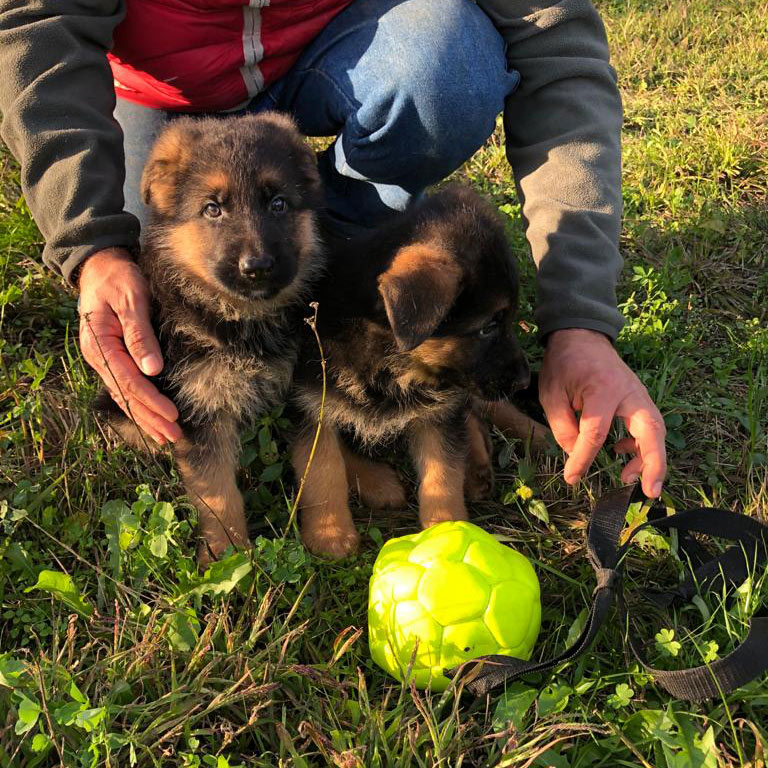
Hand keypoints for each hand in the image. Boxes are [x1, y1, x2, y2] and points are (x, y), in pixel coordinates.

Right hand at [78, 248, 180, 443]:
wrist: (102, 264)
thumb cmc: (119, 278)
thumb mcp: (131, 300)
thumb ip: (139, 334)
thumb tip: (152, 370)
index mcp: (100, 344)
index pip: (129, 381)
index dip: (151, 402)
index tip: (172, 417)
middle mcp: (99, 356)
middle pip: (126, 395)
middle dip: (150, 418)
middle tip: (173, 437)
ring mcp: (103, 358)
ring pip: (124, 394)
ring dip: (144, 417)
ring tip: (164, 436)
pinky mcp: (112, 356)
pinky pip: (124, 386)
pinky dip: (138, 403)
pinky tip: (150, 416)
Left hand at [539, 328, 665, 497]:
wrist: (581, 337)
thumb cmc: (564, 364)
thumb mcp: (552, 394)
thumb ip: (562, 427)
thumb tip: (575, 455)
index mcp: (603, 390)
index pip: (596, 433)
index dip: (584, 459)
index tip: (572, 477)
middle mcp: (628, 392)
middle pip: (650, 430)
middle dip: (653, 463)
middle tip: (650, 491)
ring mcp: (638, 394)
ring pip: (655, 430)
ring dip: (649, 458)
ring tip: (629, 479)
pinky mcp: (639, 399)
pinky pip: (648, 426)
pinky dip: (641, 446)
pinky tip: (621, 456)